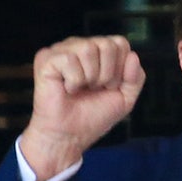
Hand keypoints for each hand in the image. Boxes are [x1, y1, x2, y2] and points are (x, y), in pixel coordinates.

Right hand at [20, 35, 145, 180]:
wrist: (69, 137)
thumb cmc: (92, 117)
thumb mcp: (124, 99)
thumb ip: (136, 78)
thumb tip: (133, 55)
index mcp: (98, 51)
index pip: (120, 43)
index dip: (121, 69)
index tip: (109, 87)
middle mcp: (80, 45)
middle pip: (107, 44)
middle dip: (107, 74)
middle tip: (93, 89)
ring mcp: (62, 50)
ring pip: (88, 48)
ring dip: (89, 77)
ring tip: (79, 89)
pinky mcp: (46, 58)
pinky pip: (70, 59)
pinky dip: (73, 81)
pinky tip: (66, 89)